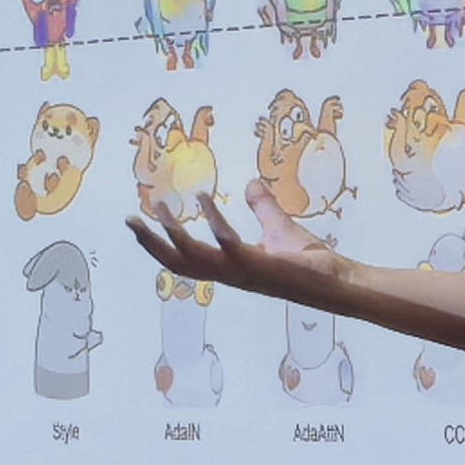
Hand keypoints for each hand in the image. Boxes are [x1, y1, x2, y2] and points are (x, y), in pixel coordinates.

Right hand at [127, 181, 344, 309]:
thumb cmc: (308, 261)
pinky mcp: (258, 265)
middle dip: (151, 242)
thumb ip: (262, 207)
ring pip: (193, 257)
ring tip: (157, 204)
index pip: (185, 260)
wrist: (335, 280)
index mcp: (229, 267)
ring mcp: (241, 272)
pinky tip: (204, 197)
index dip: (160, 244)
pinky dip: (214, 221)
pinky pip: (227, 243)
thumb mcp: (279, 227)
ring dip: (172, 232)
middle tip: (129, 218)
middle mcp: (229, 273)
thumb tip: (250, 184)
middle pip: (178, 263)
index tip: (140, 222)